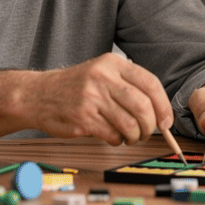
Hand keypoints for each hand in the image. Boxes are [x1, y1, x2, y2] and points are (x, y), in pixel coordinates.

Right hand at [30, 53, 173, 145]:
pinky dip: (117, 140)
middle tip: (147, 132)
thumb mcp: (102, 72)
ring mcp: (92, 98)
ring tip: (129, 136)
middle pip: (143, 106)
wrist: (38, 94)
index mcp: (112, 64)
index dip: (163, 106)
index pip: (150, 83)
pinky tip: (112, 136)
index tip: (166, 121)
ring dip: (134, 136)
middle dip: (150, 126)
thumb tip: (159, 110)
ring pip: (130, 124)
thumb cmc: (75, 86)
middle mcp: (103, 78)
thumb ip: (128, 84)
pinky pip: (112, 135)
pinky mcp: (83, 118)